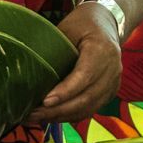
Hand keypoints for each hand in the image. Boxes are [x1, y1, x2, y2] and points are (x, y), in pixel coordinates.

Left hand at [29, 2, 122, 125]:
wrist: (107, 24)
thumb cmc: (83, 24)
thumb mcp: (68, 28)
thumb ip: (55, 49)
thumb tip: (29, 69)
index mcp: (102, 50)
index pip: (84, 76)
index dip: (65, 92)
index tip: (46, 101)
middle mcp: (112, 69)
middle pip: (86, 97)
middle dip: (58, 110)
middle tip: (32, 114)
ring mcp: (113, 83)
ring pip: (88, 108)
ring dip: (61, 116)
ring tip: (36, 118)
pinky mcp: (109, 92)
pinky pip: (90, 109)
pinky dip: (71, 116)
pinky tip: (51, 116)